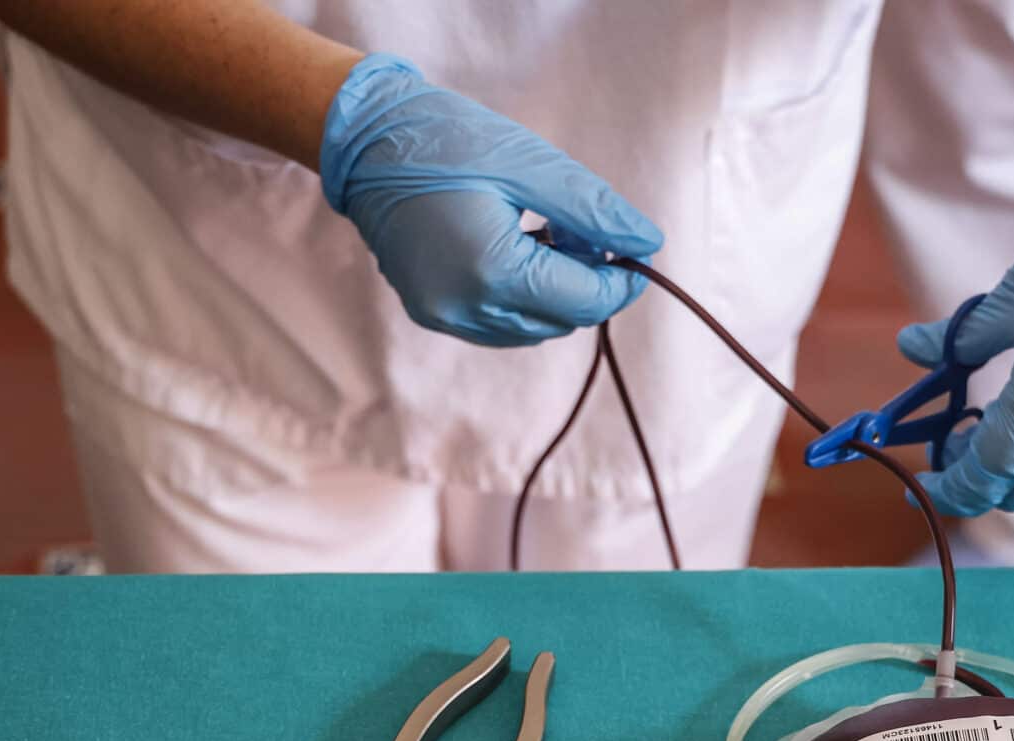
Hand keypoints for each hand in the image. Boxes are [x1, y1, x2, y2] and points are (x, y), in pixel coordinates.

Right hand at [320, 55, 662, 345]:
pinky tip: (516, 250)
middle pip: (562, 320)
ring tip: (548, 235)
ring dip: (555, 292)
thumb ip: (594, 211)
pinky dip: (523, 297)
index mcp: (492, 271)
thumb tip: (648, 244)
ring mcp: (444, 316)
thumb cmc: (448, 139)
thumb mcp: (532, 166)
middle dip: (588, 283)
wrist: (366, 139)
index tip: (636, 251)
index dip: (621, 282)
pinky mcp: (431, 312)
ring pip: (534, 329)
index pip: (584, 301)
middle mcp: (465, 308)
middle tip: (584, 230)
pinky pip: (500, 324)